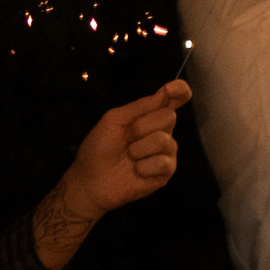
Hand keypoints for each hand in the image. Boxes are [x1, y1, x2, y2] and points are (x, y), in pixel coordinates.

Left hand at [57, 81, 190, 222]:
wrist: (90, 180)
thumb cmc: (99, 148)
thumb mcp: (113, 120)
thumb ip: (139, 107)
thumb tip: (164, 93)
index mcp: (150, 116)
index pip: (175, 99)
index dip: (179, 90)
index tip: (170, 89)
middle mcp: (163, 131)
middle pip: (169, 116)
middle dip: (142, 127)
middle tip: (126, 138)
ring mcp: (167, 152)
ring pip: (164, 140)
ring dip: (139, 148)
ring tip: (129, 157)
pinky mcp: (166, 172)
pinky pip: (163, 162)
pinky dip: (143, 166)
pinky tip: (135, 171)